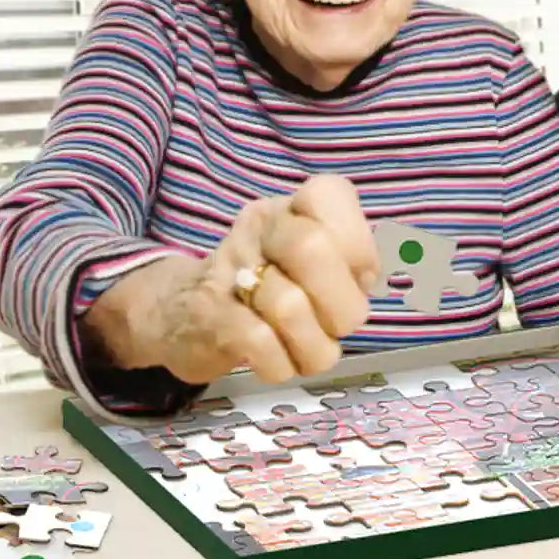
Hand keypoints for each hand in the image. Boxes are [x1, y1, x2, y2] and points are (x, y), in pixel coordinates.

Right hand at [148, 174, 379, 384]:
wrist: (182, 312)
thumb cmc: (267, 287)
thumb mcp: (309, 262)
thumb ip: (349, 261)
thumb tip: (376, 276)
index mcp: (292, 208)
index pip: (330, 194)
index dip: (359, 244)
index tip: (362, 278)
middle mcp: (260, 227)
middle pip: (311, 249)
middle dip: (343, 304)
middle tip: (340, 325)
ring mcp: (230, 269)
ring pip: (288, 306)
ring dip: (315, 346)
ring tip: (311, 349)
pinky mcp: (210, 315)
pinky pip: (259, 343)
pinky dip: (283, 364)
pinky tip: (280, 361)